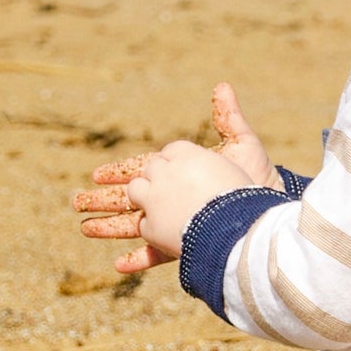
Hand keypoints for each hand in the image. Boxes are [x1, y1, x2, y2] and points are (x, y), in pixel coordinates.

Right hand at [72, 82, 276, 273]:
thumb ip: (228, 118)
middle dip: (103, 201)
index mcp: (182, 175)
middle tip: (75, 202)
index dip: (118, 173)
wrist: (274, 213)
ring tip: (84, 229)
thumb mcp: (243, 144)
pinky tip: (117, 265)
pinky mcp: (187, 245)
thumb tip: (222, 86)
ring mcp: (179, 224)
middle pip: (132, 199)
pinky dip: (137, 259)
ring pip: (136, 227)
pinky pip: (157, 255)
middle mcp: (176, 200)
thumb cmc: (260, 179)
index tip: (96, 175)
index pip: (142, 171)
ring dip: (110, 228)